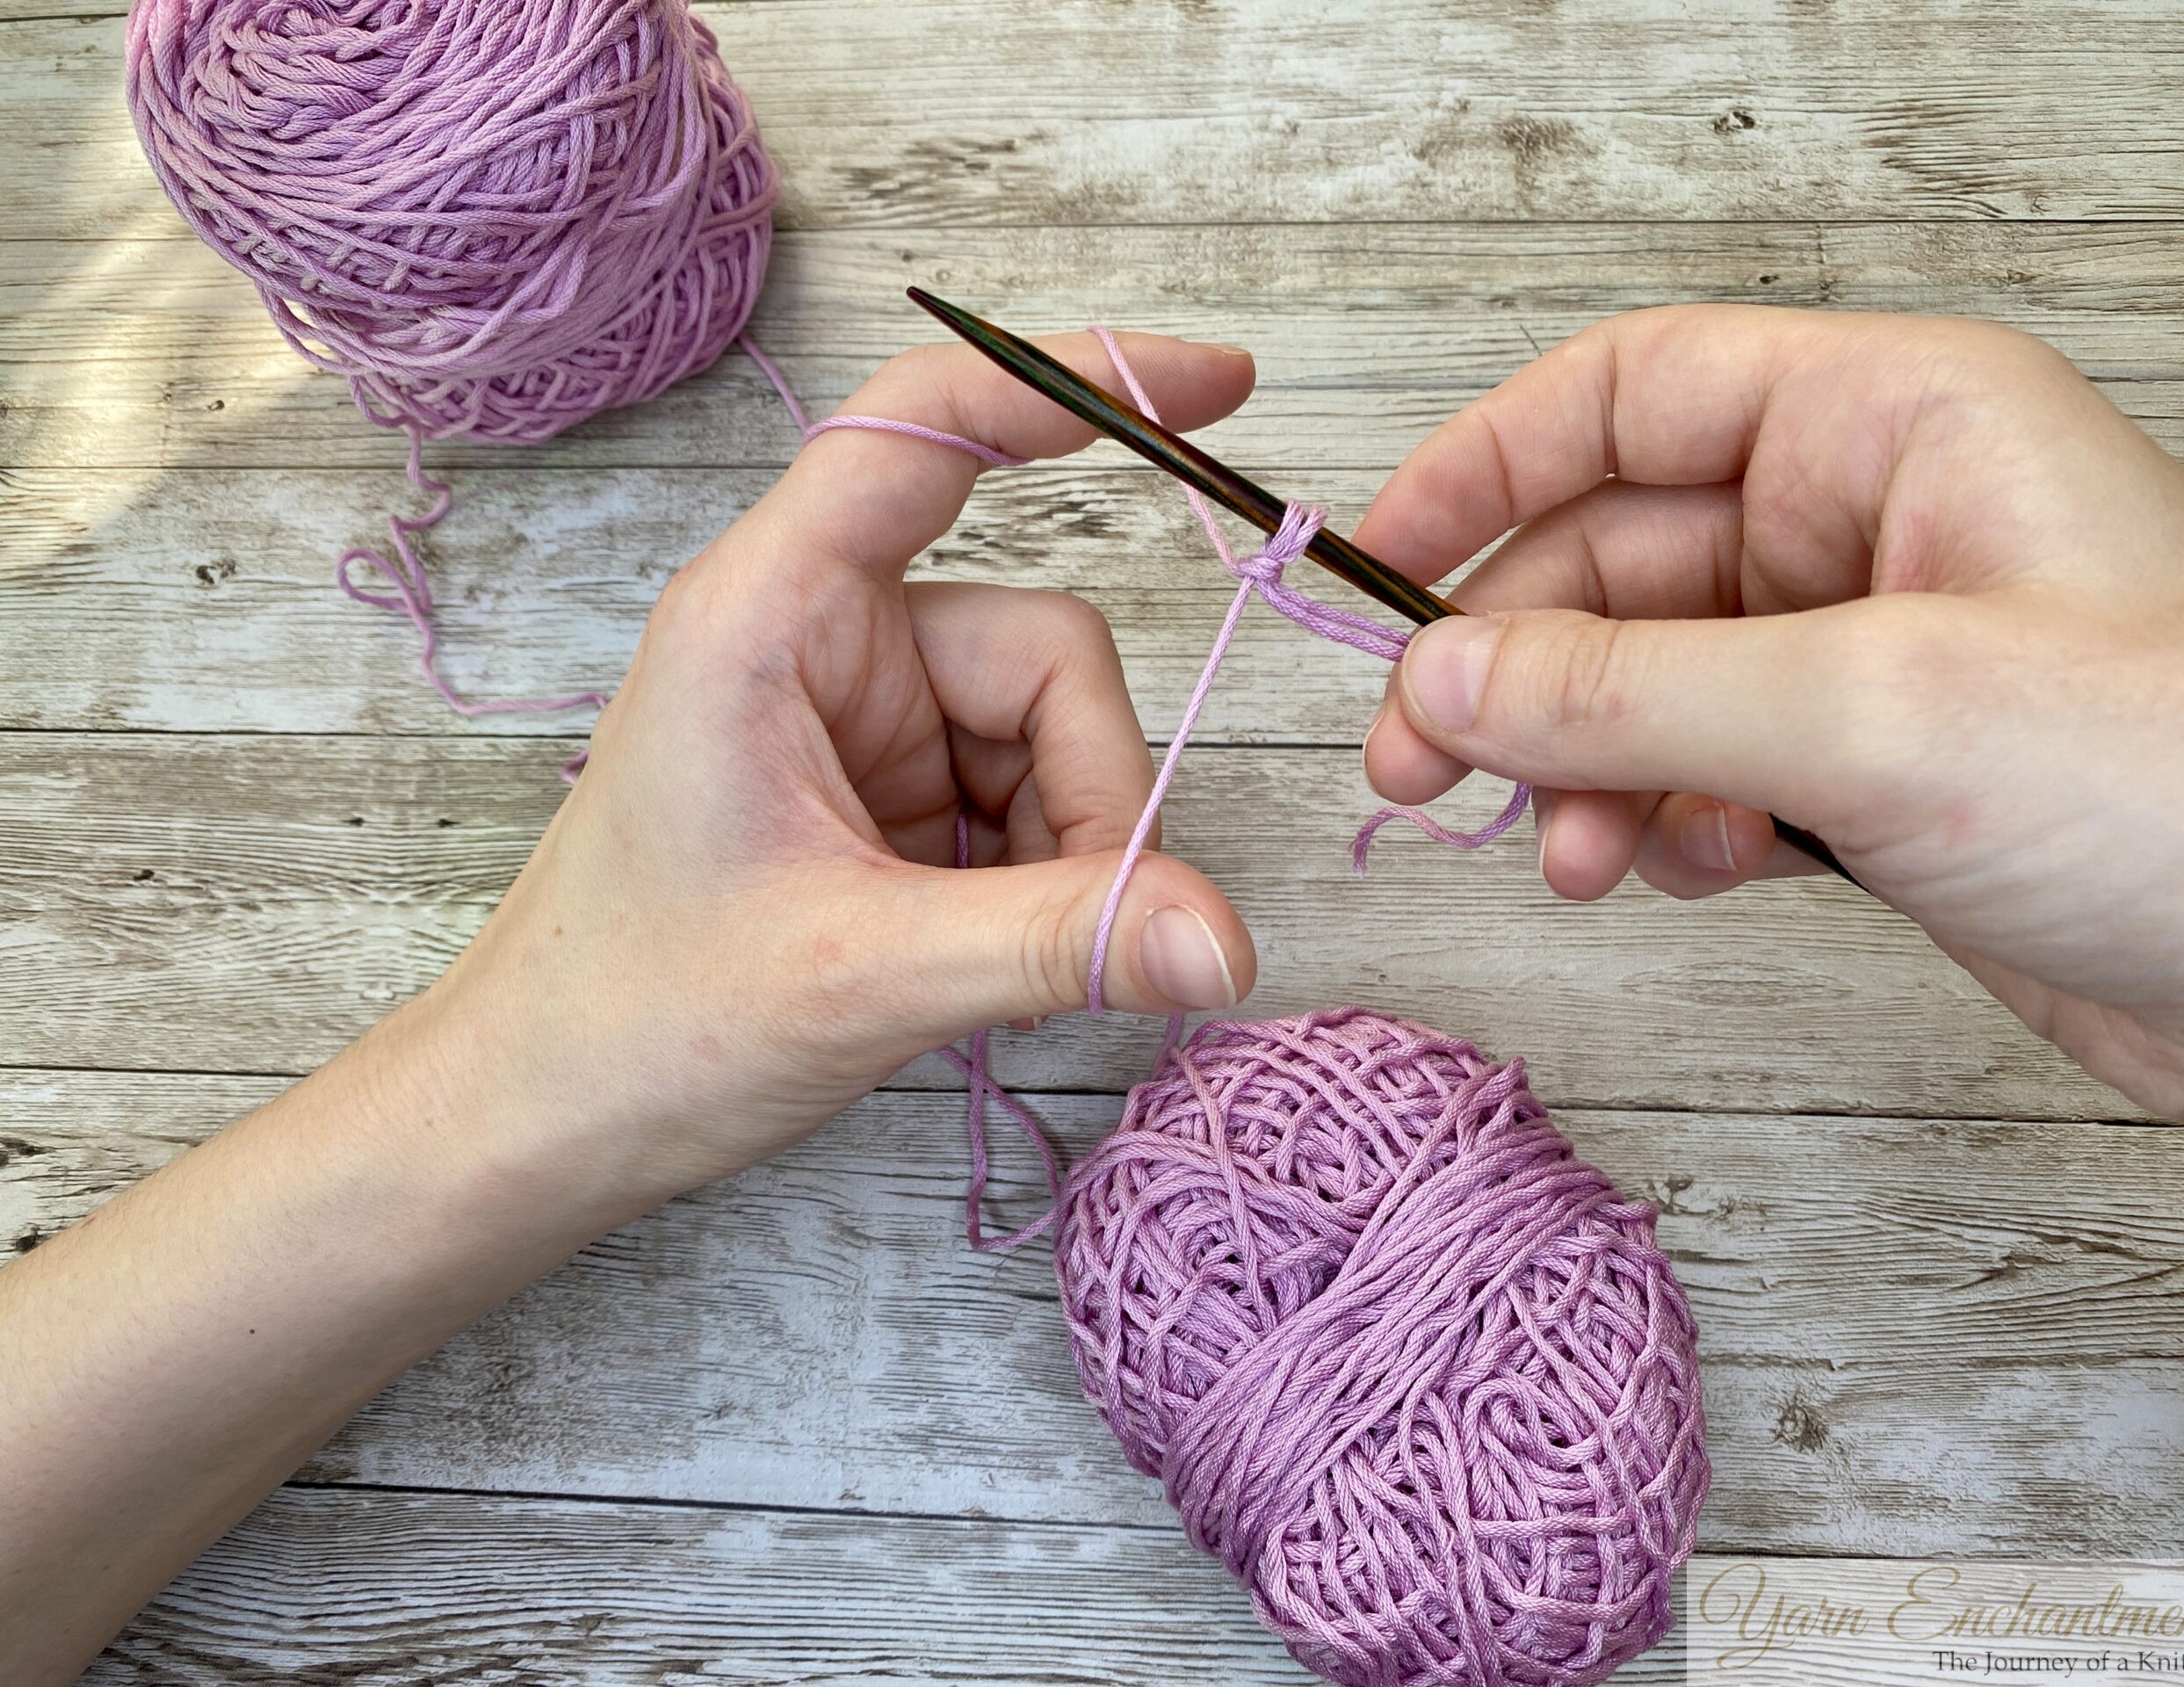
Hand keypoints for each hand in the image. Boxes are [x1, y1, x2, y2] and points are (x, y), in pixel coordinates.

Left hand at [440, 331, 1261, 1199]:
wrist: (540, 1119)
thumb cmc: (637, 1021)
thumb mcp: (862, 976)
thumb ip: (1057, 941)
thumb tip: (1231, 941)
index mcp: (769, 616)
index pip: (927, 427)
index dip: (1075, 385)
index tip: (1217, 389)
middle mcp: (818, 638)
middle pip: (1044, 648)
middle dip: (1088, 797)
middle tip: (1079, 928)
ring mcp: (855, 715)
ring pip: (1048, 733)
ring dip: (1064, 851)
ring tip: (991, 959)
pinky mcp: (879, 787)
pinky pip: (1021, 796)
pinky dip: (1036, 875)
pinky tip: (979, 951)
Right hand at [1356, 306, 2183, 1161]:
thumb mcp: (1873, 715)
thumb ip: (1630, 692)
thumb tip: (1439, 681)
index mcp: (1890, 423)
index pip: (1632, 393)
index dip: (1487, 467)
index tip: (1380, 568)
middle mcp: (1870, 520)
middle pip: (1613, 556)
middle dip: (1510, 668)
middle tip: (1416, 770)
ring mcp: (1868, 651)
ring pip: (1644, 679)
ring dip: (1577, 765)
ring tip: (1568, 853)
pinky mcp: (1873, 769)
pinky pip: (1702, 769)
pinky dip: (1660, 821)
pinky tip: (1683, 872)